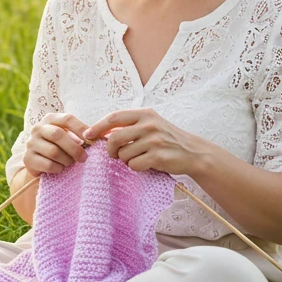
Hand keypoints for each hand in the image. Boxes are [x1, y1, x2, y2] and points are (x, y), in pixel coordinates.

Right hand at [21, 112, 89, 177]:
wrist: (39, 162)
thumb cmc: (59, 147)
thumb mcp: (68, 136)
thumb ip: (80, 135)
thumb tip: (99, 136)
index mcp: (50, 119)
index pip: (67, 119)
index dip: (81, 128)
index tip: (92, 139)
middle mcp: (38, 128)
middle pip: (58, 135)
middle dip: (74, 148)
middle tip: (84, 158)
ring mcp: (31, 143)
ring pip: (54, 152)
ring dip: (67, 160)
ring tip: (70, 163)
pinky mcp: (28, 159)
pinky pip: (48, 165)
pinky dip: (59, 168)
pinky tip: (60, 168)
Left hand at [80, 108, 205, 175]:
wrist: (192, 152)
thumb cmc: (166, 138)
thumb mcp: (150, 123)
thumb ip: (130, 124)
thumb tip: (100, 132)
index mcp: (145, 113)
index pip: (114, 117)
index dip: (97, 127)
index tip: (88, 135)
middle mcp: (149, 124)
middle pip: (114, 138)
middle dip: (110, 149)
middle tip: (114, 155)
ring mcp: (154, 140)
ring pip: (123, 154)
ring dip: (125, 160)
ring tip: (136, 158)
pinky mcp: (158, 156)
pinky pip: (134, 165)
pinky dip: (135, 167)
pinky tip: (145, 164)